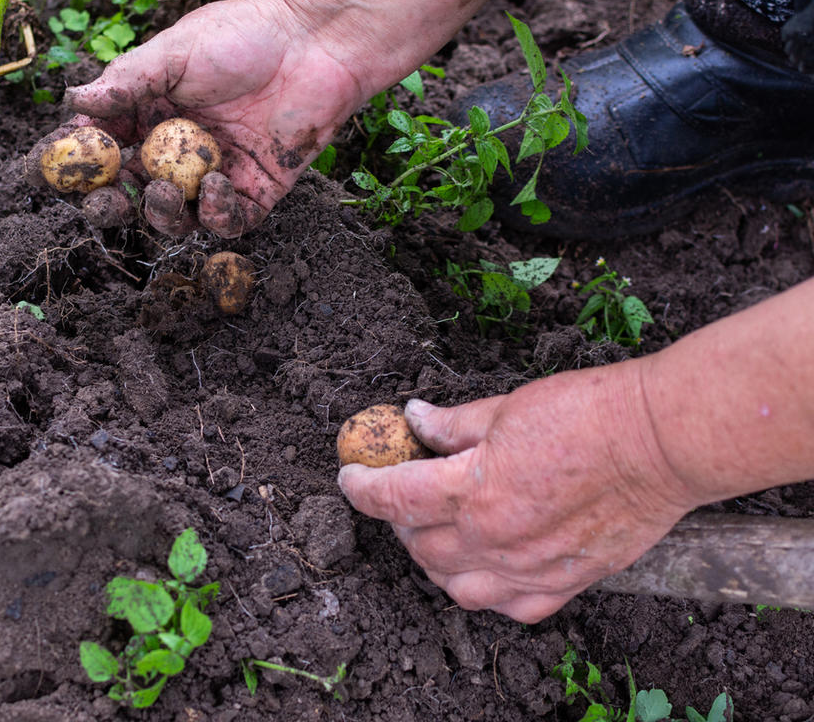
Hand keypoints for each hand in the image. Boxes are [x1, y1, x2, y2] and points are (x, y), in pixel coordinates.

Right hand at [64, 0, 365, 235]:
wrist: (313, 42)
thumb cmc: (243, 35)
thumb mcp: (174, 53)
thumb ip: (126, 82)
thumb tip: (73, 101)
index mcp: (147, 115)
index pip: (101, 151)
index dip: (77, 166)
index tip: (53, 175)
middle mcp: (175, 151)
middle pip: (129, 194)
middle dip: (110, 206)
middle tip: (105, 204)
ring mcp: (212, 176)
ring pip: (173, 217)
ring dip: (160, 214)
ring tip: (163, 190)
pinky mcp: (254, 193)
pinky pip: (226, 222)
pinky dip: (215, 214)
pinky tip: (216, 187)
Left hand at [337, 362, 698, 622]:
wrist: (661, 442)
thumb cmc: (589, 414)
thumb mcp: (505, 406)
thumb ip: (453, 424)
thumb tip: (416, 418)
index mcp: (472, 490)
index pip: (393, 498)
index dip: (362, 486)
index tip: (351, 475)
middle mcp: (494, 538)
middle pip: (417, 544)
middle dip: (398, 519)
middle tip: (403, 493)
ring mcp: (530, 568)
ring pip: (454, 585)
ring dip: (432, 558)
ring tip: (436, 530)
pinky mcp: (565, 583)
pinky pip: (509, 607)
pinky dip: (485, 590)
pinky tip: (484, 566)